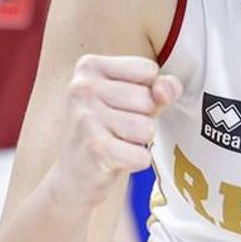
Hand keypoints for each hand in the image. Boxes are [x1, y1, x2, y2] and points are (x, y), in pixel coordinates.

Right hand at [50, 55, 181, 210]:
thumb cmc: (109, 129)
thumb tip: (165, 91)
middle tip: (116, 128)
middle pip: (148, 100)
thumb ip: (161, 87)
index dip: (146, 92)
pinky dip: (136, 161)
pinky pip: (141, 155)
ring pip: (147, 128)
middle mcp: (82, 88)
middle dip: (142, 118)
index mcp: (90, 66)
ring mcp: (85, 118)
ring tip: (116, 142)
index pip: (148, 70)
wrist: (75, 175)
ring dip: (139, 141)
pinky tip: (115, 159)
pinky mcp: (94, 149)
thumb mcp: (135, 99)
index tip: (121, 104)